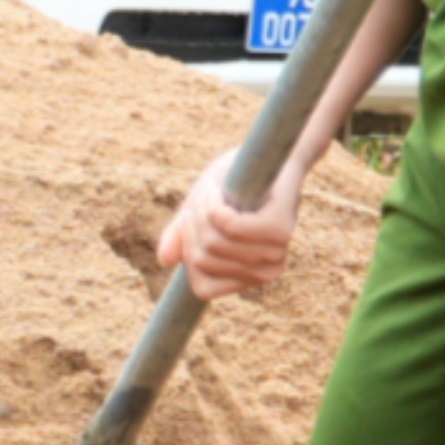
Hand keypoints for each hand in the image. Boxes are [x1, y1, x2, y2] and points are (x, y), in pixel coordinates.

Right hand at [156, 148, 308, 299]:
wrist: (266, 156)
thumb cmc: (229, 187)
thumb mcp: (198, 214)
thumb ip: (182, 239)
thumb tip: (166, 260)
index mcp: (247, 278)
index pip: (203, 288)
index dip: (188, 252)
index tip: (194, 221)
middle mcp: (265, 273)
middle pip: (203, 260)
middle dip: (192, 224)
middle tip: (205, 197)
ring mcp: (275, 253)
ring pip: (213, 242)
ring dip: (202, 208)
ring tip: (213, 190)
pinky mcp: (278, 229)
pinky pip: (229, 226)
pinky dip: (214, 204)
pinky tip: (219, 190)